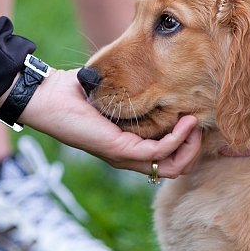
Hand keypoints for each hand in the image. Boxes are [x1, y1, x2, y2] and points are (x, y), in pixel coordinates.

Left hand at [18, 69, 201, 177]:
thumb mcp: (115, 95)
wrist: (49, 98)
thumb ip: (137, 96)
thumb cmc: (76, 93)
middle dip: (195, 149)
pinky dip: (178, 138)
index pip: (170, 160)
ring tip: (196, 122)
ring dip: (191, 145)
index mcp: (130, 148)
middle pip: (177, 169)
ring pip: (173, 166)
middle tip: (200, 124)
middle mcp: (130, 157)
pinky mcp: (120, 150)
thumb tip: (159, 81)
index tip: (197, 120)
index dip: (189, 144)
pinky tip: (185, 121)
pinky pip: (160, 151)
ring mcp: (126, 157)